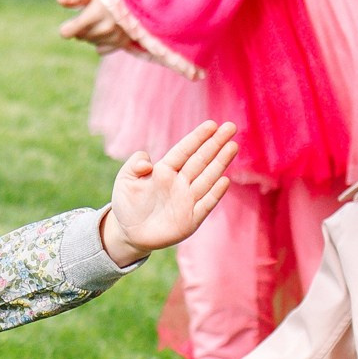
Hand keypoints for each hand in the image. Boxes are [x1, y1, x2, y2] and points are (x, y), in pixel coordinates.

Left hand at [57, 0, 132, 52]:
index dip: (66, 29)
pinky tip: (108, 30)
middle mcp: (105, 28)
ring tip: (101, 20)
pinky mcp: (122, 44)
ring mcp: (114, 37)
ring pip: (90, 42)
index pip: (69, 32)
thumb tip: (59, 0)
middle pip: (80, 37)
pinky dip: (101, 41)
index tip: (68, 25)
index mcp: (95, 13)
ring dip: (92, 33)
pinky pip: (100, 50)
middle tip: (90, 15)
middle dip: (81, 27)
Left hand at [101, 121, 237, 264]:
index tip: (212, 125)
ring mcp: (187, 200)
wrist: (129, 233)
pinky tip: (225, 180)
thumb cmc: (127, 204)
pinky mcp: (191, 219)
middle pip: (201, 160)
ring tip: (232, 146)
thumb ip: (134, 165)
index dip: (198, 138)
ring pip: (207, 178)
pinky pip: (206, 203)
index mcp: (165, 170)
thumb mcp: (125, 180)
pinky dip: (215, 193)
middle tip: (230, 127)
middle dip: (216, 144)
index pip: (184, 150)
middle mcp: (180, 182)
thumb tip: (146, 163)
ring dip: (220, 163)